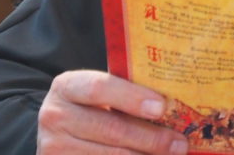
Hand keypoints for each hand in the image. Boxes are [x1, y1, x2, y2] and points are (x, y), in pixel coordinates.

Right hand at [37, 70, 187, 153]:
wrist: (58, 131)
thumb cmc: (90, 106)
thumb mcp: (100, 93)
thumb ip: (127, 93)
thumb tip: (174, 103)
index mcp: (67, 85)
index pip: (100, 88)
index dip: (132, 98)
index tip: (161, 107)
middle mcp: (55, 115)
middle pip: (110, 128)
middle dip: (150, 138)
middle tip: (180, 143)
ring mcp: (53, 146)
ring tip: (172, 154)